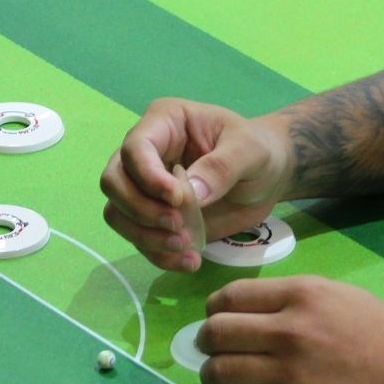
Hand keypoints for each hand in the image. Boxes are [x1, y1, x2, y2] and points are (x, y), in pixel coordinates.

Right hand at [101, 98, 293, 270]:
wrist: (269, 177)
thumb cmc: (259, 150)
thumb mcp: (250, 151)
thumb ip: (221, 167)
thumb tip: (191, 193)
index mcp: (165, 122)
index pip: (135, 148)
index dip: (148, 177)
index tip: (178, 199)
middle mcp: (146, 153)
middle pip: (114, 182)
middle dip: (140, 209)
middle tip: (178, 225)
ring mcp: (146, 187)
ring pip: (117, 212)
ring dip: (145, 236)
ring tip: (184, 246)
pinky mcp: (155, 217)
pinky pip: (139, 238)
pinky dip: (158, 254)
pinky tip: (190, 260)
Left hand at [199, 276, 383, 383]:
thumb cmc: (380, 332)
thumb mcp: (338, 294)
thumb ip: (292, 297)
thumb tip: (246, 309)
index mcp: (301, 294)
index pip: (230, 297)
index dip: (214, 309)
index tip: (216, 318)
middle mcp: (289, 329)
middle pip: (216, 333)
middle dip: (206, 341)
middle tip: (212, 349)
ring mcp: (288, 372)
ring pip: (219, 372)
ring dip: (212, 374)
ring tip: (221, 377)